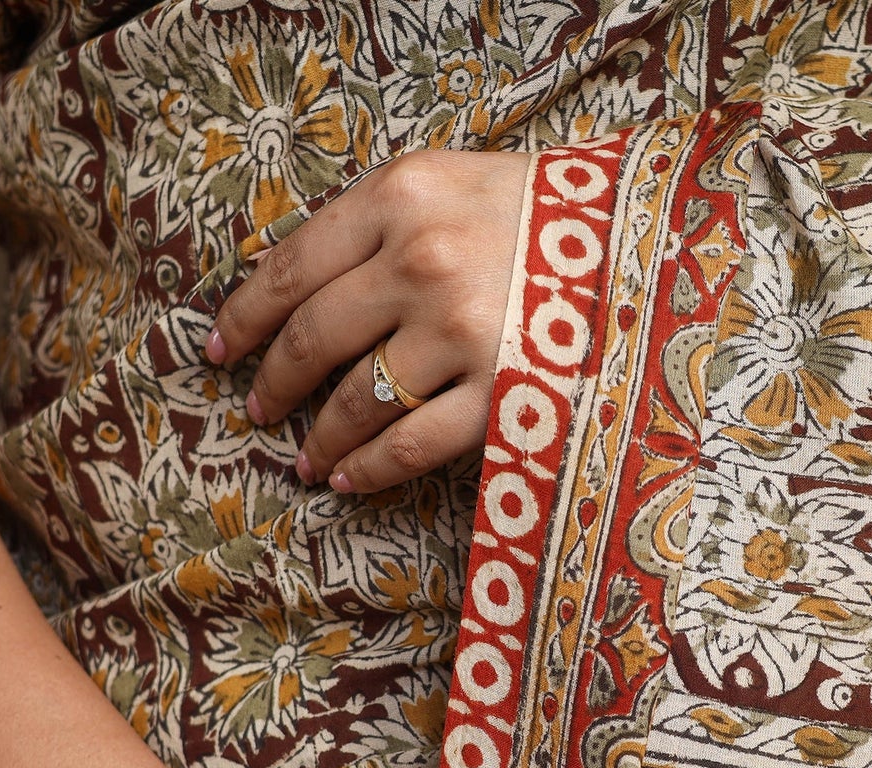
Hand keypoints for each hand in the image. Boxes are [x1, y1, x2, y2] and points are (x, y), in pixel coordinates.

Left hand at [206, 149, 529, 493]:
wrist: (650, 246)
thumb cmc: (547, 215)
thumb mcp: (457, 182)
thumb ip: (382, 222)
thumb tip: (301, 286)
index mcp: (403, 197)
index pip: (291, 265)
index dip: (244, 316)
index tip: (221, 349)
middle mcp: (423, 263)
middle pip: (314, 338)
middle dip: (275, 383)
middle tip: (257, 408)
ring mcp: (464, 334)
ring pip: (357, 401)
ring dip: (320, 439)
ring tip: (303, 461)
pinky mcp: (505, 395)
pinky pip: (414, 444)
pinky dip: (371, 469)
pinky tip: (348, 481)